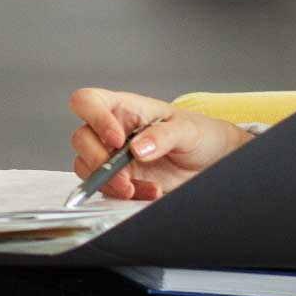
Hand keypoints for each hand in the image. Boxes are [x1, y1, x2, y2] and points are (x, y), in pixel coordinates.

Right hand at [69, 87, 250, 200]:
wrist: (213, 162)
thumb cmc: (200, 134)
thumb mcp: (188, 129)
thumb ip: (163, 135)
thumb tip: (138, 148)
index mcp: (126, 108)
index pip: (89, 101)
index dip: (94, 118)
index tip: (117, 140)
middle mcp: (113, 130)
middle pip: (81, 138)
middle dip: (98, 160)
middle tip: (123, 175)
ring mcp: (114, 156)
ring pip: (86, 166)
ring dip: (109, 182)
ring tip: (138, 188)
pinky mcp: (120, 179)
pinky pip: (105, 188)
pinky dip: (123, 194)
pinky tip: (149, 192)